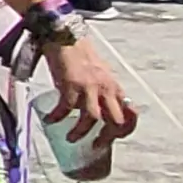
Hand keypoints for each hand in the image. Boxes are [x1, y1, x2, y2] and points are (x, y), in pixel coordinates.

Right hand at [40, 36, 140, 151]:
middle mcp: (106, 89)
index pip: (131, 114)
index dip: (125, 130)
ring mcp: (90, 87)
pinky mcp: (71, 85)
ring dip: (81, 132)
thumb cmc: (80, 55)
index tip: (112, 138)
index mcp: (114, 87)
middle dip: (106, 138)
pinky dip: (58, 117)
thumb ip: (102, 92)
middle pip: (116, 122)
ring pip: (93, 119)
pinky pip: (66, 109)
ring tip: (71, 138)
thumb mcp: (99, 75)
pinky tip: (51, 119)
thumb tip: (99, 111)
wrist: (65, 37)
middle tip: (95, 144)